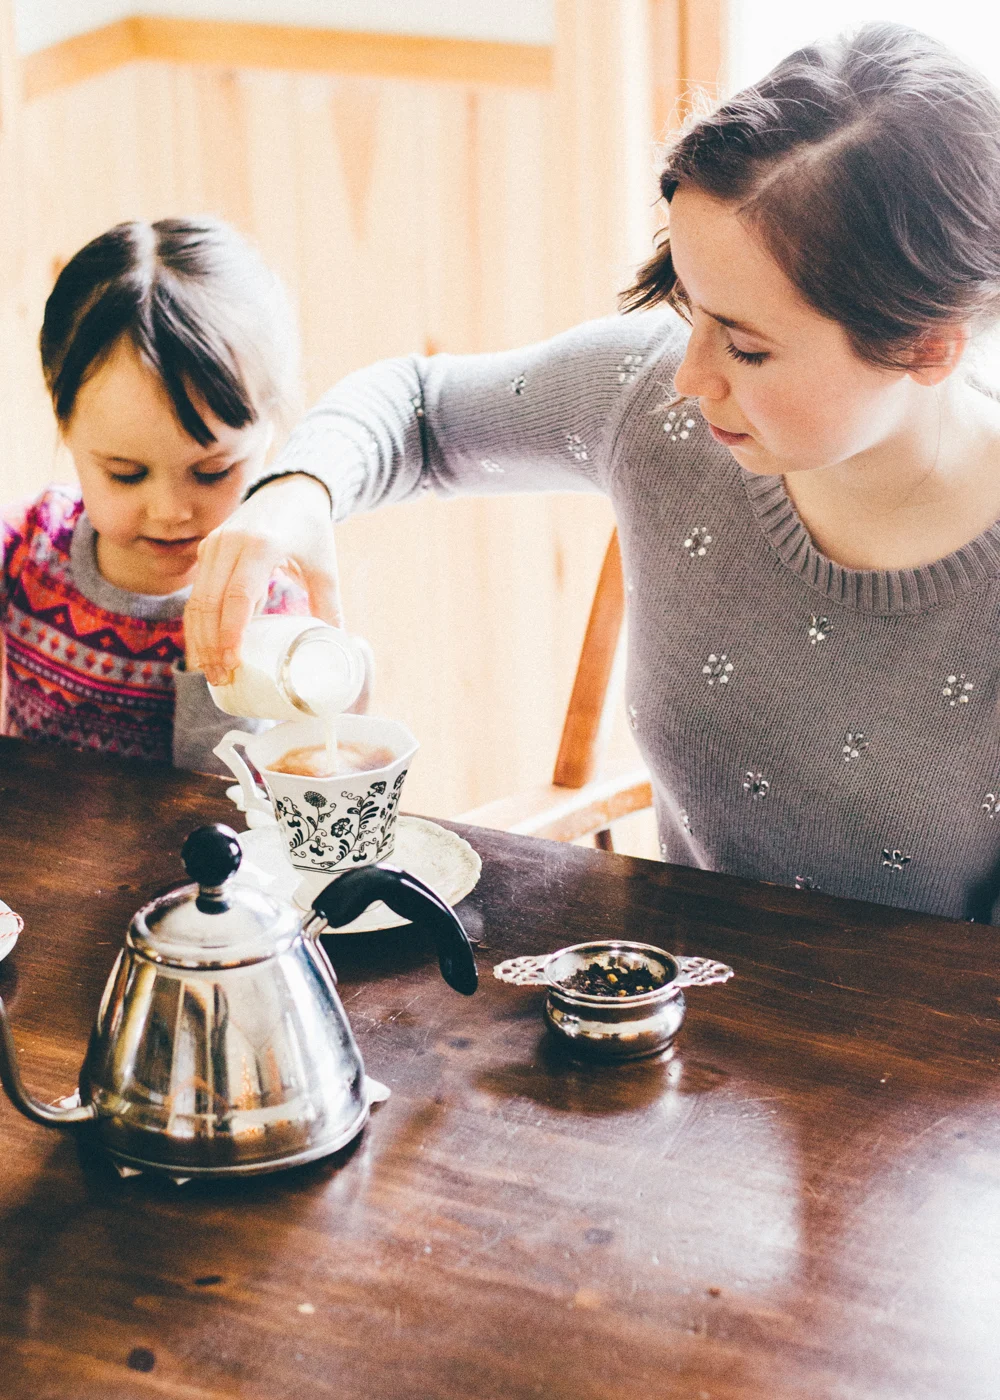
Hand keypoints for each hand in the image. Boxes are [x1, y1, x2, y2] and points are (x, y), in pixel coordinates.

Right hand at [185, 475, 340, 685]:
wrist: (291, 488)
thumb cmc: (311, 529)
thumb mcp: (325, 567)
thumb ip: (329, 606)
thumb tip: (336, 646)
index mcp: (262, 545)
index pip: (238, 597)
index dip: (231, 635)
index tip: (233, 664)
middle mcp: (230, 543)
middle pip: (209, 603)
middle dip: (211, 646)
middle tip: (221, 678)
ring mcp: (214, 544)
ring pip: (196, 600)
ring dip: (199, 639)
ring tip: (210, 671)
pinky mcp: (207, 549)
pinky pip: (196, 591)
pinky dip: (197, 622)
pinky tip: (203, 647)